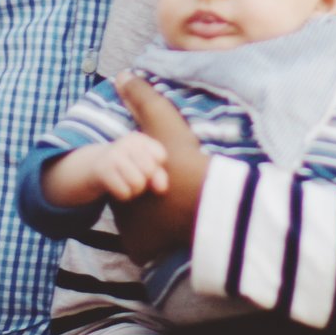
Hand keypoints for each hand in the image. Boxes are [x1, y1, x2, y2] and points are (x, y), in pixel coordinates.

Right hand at [41, 133, 170, 208]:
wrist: (93, 168)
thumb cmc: (127, 168)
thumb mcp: (145, 167)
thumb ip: (159, 175)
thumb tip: (162, 188)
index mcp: (139, 139)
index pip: (160, 156)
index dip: (155, 167)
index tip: (143, 166)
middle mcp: (126, 143)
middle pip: (150, 170)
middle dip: (144, 180)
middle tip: (132, 176)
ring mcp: (113, 155)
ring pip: (138, 183)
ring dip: (134, 190)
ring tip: (125, 182)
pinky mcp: (102, 170)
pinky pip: (124, 192)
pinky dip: (123, 195)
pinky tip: (116, 186)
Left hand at [110, 74, 209, 262]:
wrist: (213, 205)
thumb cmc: (186, 164)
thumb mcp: (163, 125)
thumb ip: (143, 101)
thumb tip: (122, 76)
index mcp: (122, 190)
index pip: (127, 183)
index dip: (146, 176)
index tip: (168, 175)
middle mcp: (125, 221)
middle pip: (137, 209)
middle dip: (152, 202)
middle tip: (178, 191)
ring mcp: (140, 244)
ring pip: (148, 231)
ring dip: (161, 222)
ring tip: (185, 206)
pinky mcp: (157, 259)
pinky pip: (157, 249)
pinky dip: (168, 241)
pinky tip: (185, 226)